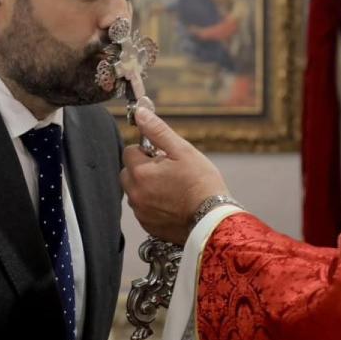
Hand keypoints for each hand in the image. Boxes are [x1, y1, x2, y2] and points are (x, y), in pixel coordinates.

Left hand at [120, 107, 228, 244]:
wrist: (212, 220)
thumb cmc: (202, 183)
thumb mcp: (183, 151)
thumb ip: (158, 131)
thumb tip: (140, 113)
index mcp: (141, 172)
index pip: (129, 151)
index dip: (147, 151)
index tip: (164, 157)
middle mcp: (135, 193)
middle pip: (128, 173)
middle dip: (142, 169)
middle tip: (168, 172)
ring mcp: (141, 212)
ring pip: (135, 192)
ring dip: (146, 187)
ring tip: (172, 189)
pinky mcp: (148, 226)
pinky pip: (143, 209)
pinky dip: (152, 204)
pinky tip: (172, 204)